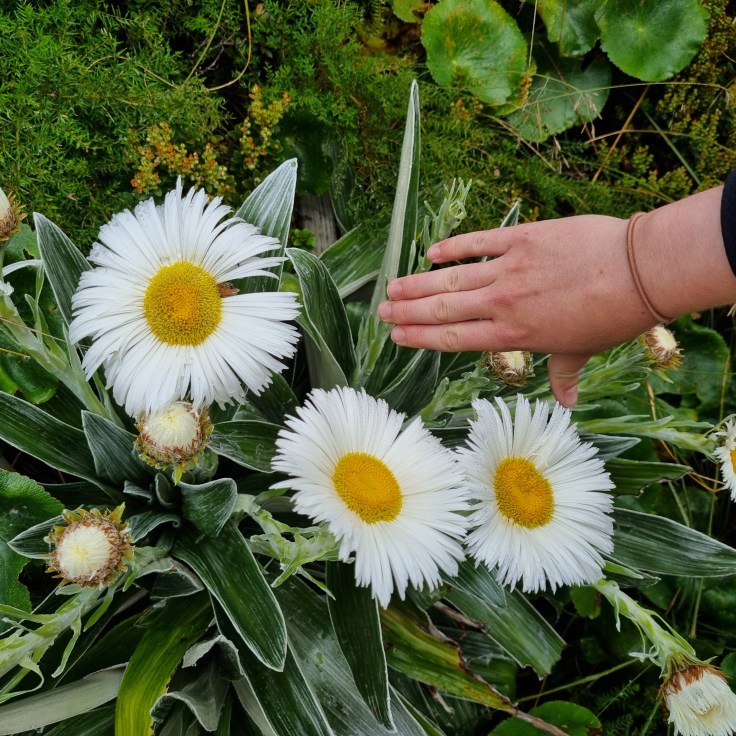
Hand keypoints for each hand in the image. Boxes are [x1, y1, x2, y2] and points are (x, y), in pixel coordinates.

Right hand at [377, 215, 658, 405]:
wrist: (638, 272)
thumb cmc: (612, 316)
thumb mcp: (583, 351)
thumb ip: (564, 375)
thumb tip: (568, 403)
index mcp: (515, 335)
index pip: (455, 338)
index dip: (421, 337)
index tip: (398, 336)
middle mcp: (503, 305)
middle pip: (443, 310)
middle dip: (408, 311)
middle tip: (381, 311)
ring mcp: (510, 270)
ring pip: (453, 280)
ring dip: (419, 284)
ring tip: (392, 287)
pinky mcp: (522, 239)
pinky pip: (479, 243)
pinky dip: (454, 247)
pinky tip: (431, 252)